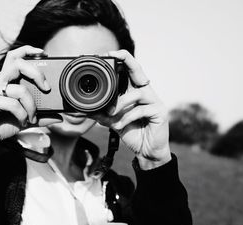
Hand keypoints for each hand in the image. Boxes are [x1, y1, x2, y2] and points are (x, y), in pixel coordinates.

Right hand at [0, 45, 61, 141]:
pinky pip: (13, 104)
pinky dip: (22, 115)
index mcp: (5, 80)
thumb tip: (59, 117)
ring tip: (32, 118)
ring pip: (20, 89)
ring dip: (31, 106)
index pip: (14, 56)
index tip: (43, 53)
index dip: (28, 50)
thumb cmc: (1, 125)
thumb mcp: (25, 119)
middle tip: (47, 88)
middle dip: (36, 73)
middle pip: (18, 64)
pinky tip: (23, 122)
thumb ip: (41, 117)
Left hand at [93, 50, 170, 169]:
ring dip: (120, 104)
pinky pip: (140, 110)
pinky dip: (127, 118)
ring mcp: (154, 101)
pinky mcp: (159, 112)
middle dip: (126, 60)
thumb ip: (101, 114)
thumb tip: (82, 109)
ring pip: (136, 93)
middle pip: (138, 70)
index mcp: (135, 91)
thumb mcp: (113, 121)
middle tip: (113, 55)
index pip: (130, 70)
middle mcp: (146, 92)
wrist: (147, 151)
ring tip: (110, 115)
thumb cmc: (133, 132)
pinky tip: (119, 125)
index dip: (121, 59)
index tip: (106, 53)